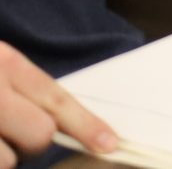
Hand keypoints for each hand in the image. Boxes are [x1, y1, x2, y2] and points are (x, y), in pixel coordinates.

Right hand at [0, 39, 115, 164]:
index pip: (55, 98)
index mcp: (7, 64)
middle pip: (40, 134)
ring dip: (2, 157)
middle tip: (12, 134)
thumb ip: (25, 87)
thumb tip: (60, 122)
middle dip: (32, 142)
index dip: (86, 124)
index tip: (109, 143)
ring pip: (7, 160)